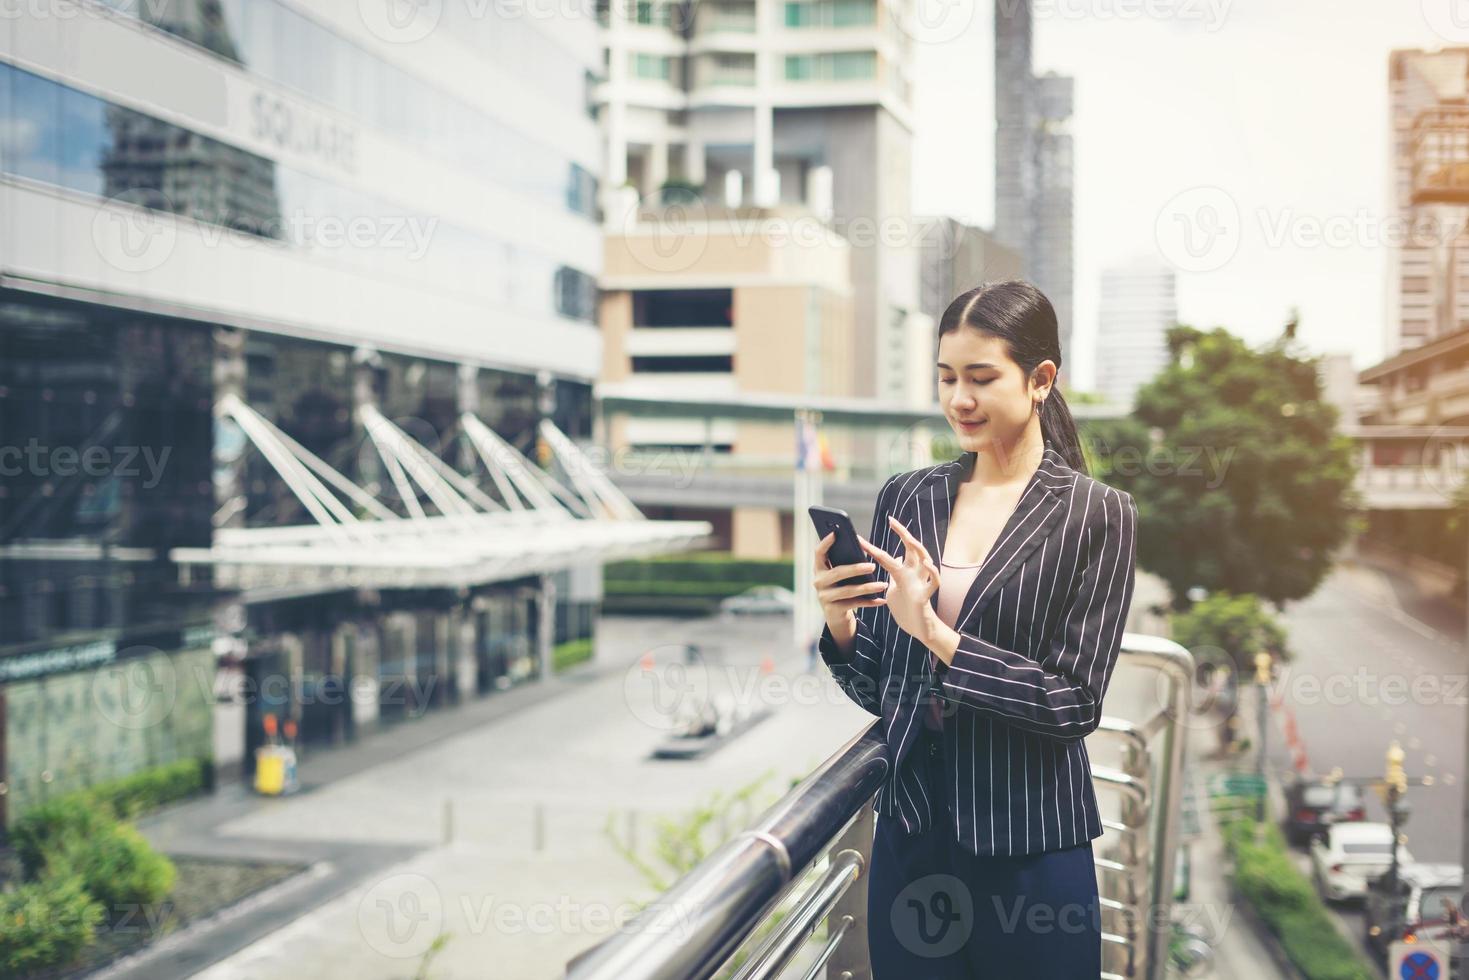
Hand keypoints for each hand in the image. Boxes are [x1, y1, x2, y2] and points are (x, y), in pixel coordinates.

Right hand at [812, 531, 890, 626]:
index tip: (835, 534)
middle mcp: (818, 582)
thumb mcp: (839, 575)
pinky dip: (870, 602)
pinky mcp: (833, 610)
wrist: (836, 615)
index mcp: (819, 569)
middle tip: (872, 566)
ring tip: (883, 584)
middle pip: (837, 573)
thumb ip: (844, 562)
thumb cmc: (841, 588)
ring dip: (867, 587)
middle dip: (856, 569)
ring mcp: (824, 597)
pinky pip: (854, 604)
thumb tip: (861, 546)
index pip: (818, 553)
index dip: (825, 543)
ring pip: (848, 591)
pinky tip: (881, 600)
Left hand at [858, 515, 941, 648]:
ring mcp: (920, 583)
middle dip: (903, 533)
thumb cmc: (905, 608)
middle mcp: (913, 574)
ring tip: (909, 539)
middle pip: (912, 548)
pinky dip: (932, 572)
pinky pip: (933, 582)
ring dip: (917, 549)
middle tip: (892, 521)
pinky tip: (927, 564)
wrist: (917, 629)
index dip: (883, 544)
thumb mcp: (893, 588)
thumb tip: (889, 559)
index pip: (892, 551)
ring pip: (925, 560)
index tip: (879, 526)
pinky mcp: (925, 596)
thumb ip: (891, 574)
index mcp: (903, 572)